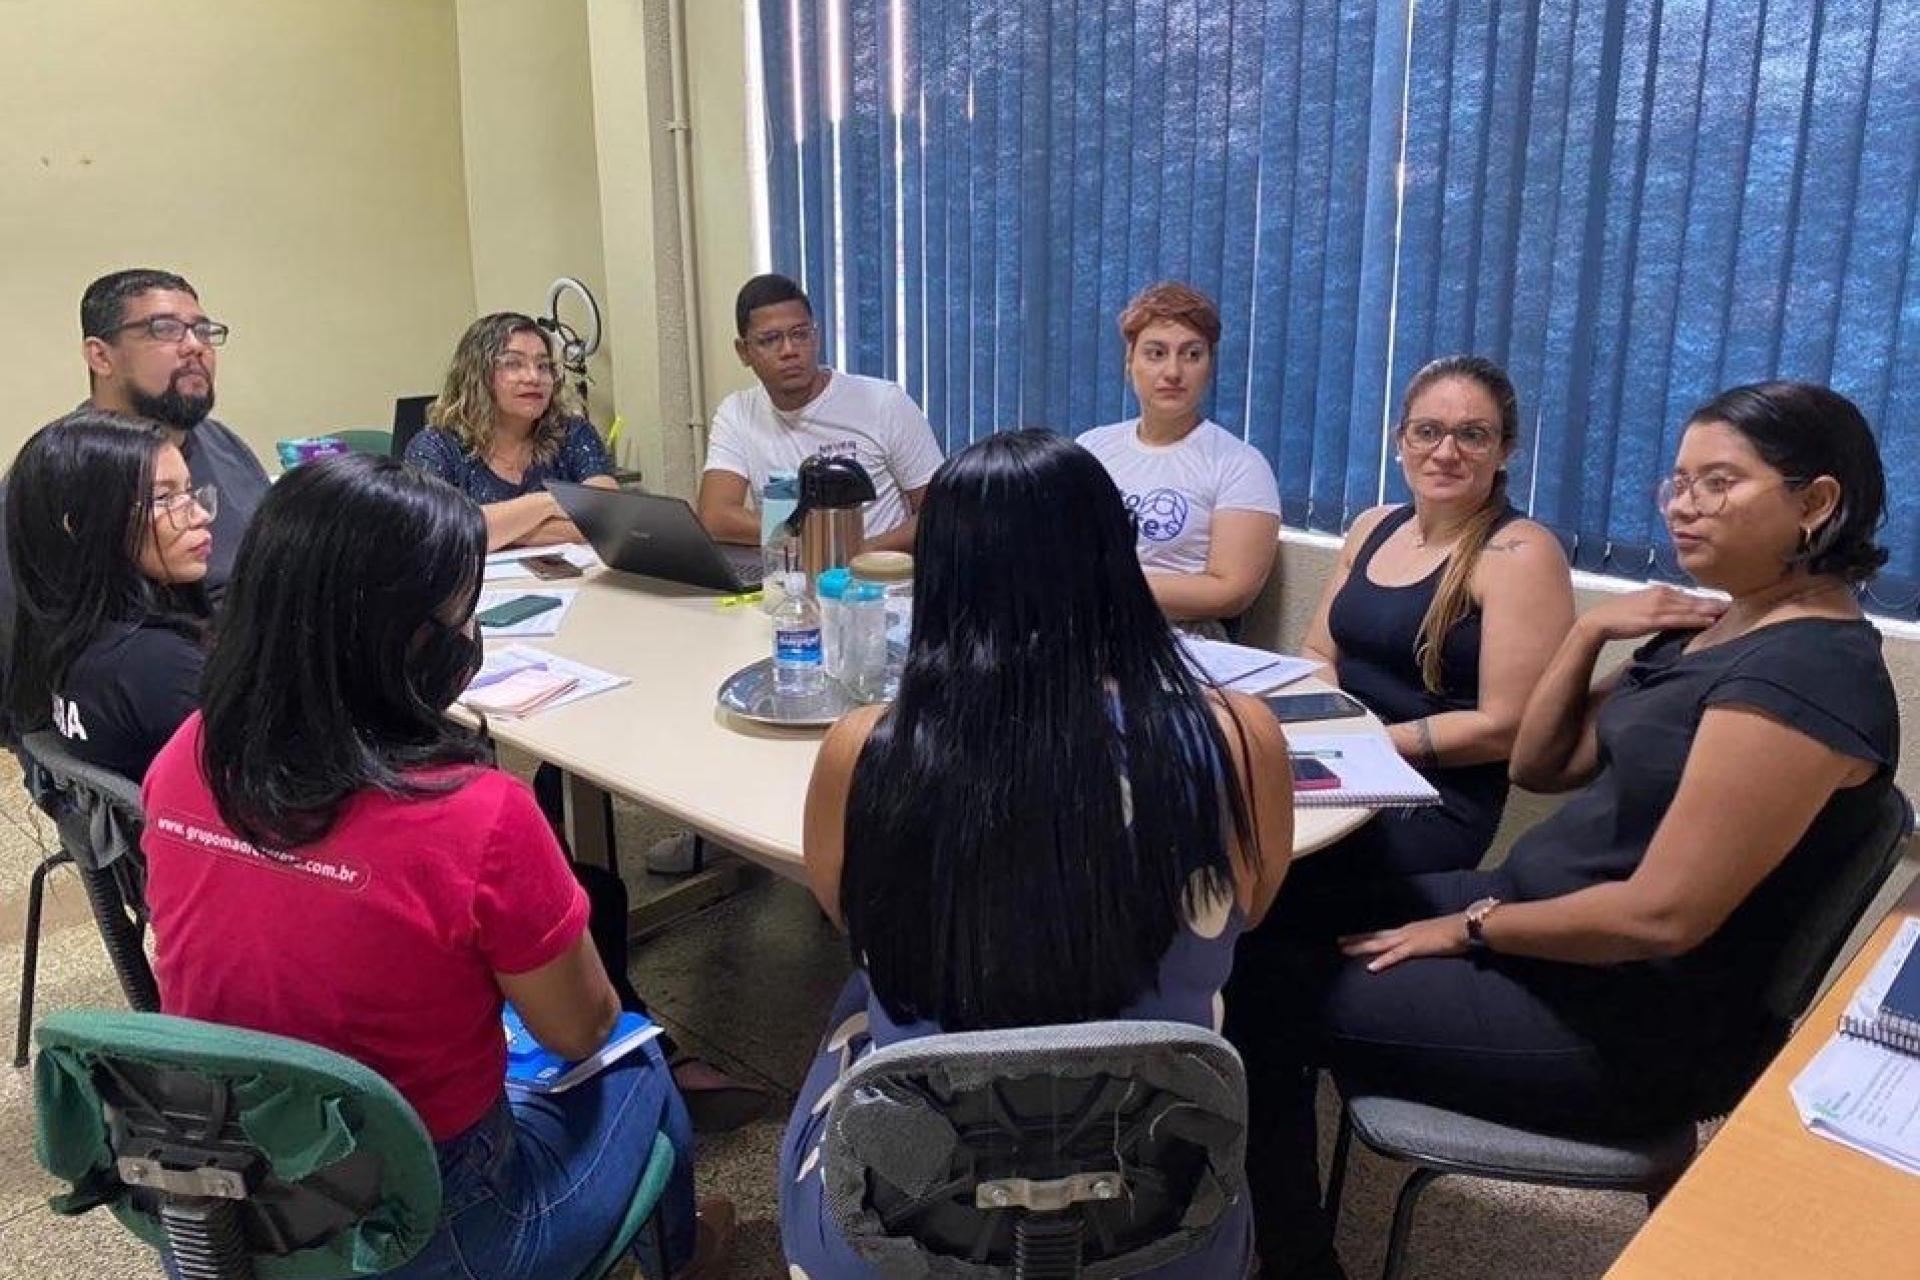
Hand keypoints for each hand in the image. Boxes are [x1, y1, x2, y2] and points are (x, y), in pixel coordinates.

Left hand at [1339, 914, 1468, 971]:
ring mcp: (1409, 938)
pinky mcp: (1416, 947)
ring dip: (1361, 947)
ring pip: (1379, 944)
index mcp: (1410, 930)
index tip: (1353, 938)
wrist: (1468, 926)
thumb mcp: (1436, 937)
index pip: (1384, 934)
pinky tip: (1370, 968)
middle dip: (1357, 939)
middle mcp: (1405, 932)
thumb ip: (1427, 942)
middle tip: (1338, 942)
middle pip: (1376, 936)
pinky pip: (1396, 956)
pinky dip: (1382, 961)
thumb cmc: (1456, 931)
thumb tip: (1424, 946)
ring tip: (1344, 950)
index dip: (1367, 936)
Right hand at [1576, 586, 1724, 642]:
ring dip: (1710, 611)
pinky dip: (1696, 620)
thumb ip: (1659, 604)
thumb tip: (1674, 610)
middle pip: (1694, 600)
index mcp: (1660, 591)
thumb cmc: (1619, 614)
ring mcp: (1659, 607)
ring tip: (1728, 613)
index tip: (1724, 602)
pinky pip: (1680, 620)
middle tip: (1734, 606)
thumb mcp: (1642, 604)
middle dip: (1714, 603)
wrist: (1600, 620)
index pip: (1689, 595)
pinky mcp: (1654, 619)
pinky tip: (1709, 622)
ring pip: (1690, 608)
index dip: (1707, 600)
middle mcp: (1662, 595)